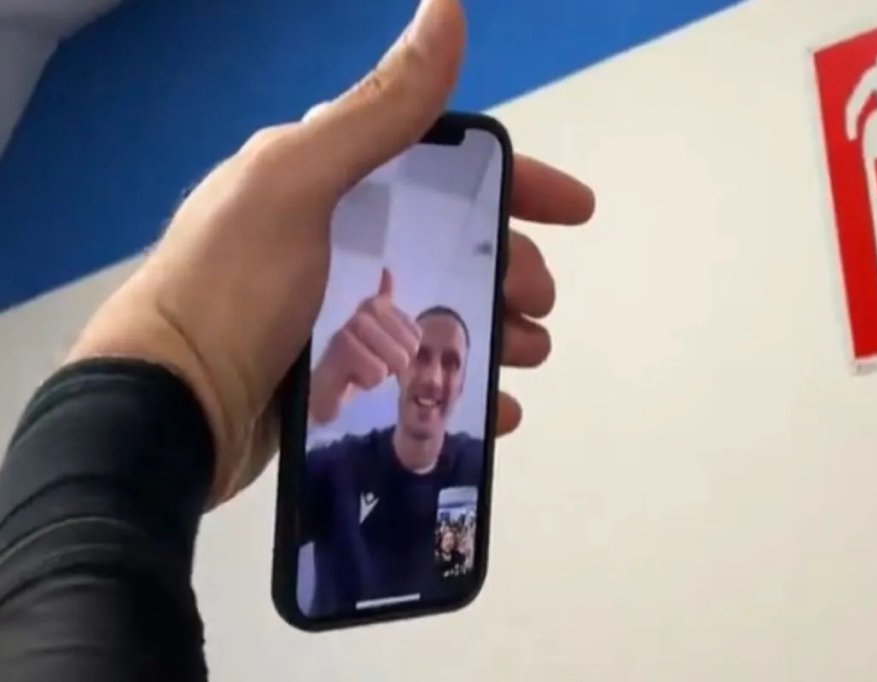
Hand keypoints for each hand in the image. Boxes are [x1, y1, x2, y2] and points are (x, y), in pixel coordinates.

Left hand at [65, 0, 594, 506]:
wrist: (168, 409)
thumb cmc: (235, 286)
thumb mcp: (299, 182)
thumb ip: (378, 110)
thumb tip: (448, 8)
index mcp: (334, 183)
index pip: (445, 170)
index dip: (516, 184)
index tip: (574, 211)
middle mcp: (342, 242)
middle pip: (455, 247)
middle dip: (512, 268)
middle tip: (540, 305)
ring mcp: (342, 314)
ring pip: (445, 312)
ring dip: (498, 331)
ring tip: (526, 355)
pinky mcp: (341, 378)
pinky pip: (420, 377)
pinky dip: (463, 390)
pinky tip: (494, 409)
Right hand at [308, 268, 419, 423]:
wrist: (323, 388)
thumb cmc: (357, 360)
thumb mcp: (381, 332)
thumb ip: (386, 303)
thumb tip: (387, 271)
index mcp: (375, 304)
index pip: (417, 335)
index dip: (405, 352)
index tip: (381, 352)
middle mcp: (363, 311)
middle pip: (409, 347)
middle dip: (394, 365)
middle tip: (369, 362)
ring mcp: (349, 328)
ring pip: (396, 359)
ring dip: (381, 374)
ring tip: (360, 368)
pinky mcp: (341, 349)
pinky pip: (377, 371)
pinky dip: (368, 382)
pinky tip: (352, 376)